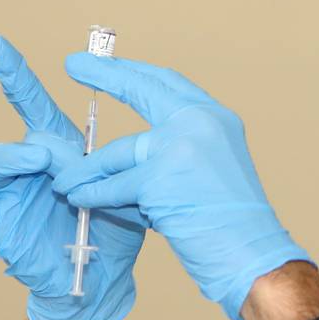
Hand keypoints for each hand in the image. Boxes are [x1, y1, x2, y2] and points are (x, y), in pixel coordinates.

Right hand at [0, 33, 145, 319]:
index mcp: (58, 149)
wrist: (100, 276)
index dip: (13, 73)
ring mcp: (10, 197)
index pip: (32, 102)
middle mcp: (28, 168)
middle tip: (55, 156)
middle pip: (19, 135)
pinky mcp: (0, 230)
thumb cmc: (110, 226)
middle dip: (38, 142)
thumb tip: (88, 151)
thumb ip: (108, 163)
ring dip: (14, 160)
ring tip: (38, 166)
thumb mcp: (120, 186)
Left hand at [50, 54, 311, 319]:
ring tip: (65, 181)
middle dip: (107, 75)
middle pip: (143, 90)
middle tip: (74, 64)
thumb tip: (131, 153)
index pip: (169, 84)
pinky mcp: (160, 179)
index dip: (136, 73)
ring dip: (86, 168)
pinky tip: (78, 199)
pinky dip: (93, 195)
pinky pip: (114, 186)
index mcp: (217, 118)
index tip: (108, 63)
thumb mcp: (212, 170)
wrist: (253, 255)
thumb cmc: (232, 224)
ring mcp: (180, 146)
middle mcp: (201, 122)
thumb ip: (179, 150)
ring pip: (119, 153)